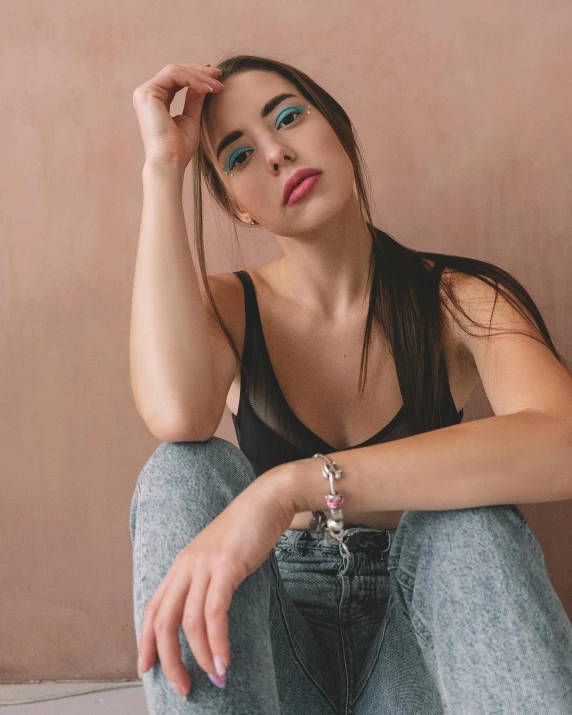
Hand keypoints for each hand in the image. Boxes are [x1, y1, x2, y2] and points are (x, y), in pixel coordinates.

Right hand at [132, 62, 224, 168]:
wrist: (170, 162)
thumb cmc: (179, 149)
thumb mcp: (191, 119)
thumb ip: (194, 100)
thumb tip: (204, 84)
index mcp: (155, 102)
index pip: (176, 80)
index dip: (196, 76)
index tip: (216, 81)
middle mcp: (147, 95)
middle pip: (175, 71)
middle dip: (199, 71)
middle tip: (219, 75)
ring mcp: (145, 93)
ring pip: (175, 71)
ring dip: (199, 75)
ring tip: (216, 85)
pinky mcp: (147, 93)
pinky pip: (173, 75)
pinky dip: (192, 79)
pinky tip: (206, 89)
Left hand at [137, 465, 295, 697]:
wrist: (266, 501)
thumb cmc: (246, 532)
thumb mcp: (218, 558)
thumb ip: (207, 581)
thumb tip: (206, 617)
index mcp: (181, 565)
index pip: (152, 607)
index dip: (145, 641)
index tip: (146, 668)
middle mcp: (186, 565)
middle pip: (163, 620)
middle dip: (169, 660)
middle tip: (182, 687)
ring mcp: (204, 565)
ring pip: (188, 621)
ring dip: (200, 656)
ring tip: (214, 678)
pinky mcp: (225, 566)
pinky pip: (214, 612)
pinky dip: (217, 640)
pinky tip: (224, 659)